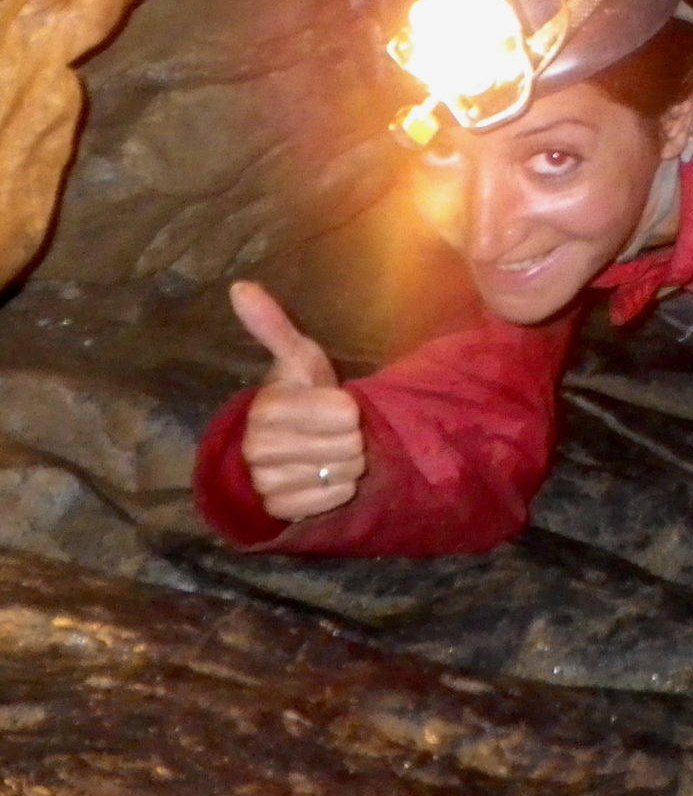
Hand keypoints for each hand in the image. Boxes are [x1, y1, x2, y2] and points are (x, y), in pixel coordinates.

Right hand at [231, 281, 365, 522]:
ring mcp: (267, 481)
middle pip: (349, 444)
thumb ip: (273, 325)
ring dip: (346, 461)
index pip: (345, 412)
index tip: (333, 404)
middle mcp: (260, 447)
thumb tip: (240, 287)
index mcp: (268, 407)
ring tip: (327, 450)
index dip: (349, 408)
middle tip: (330, 430)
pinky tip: (322, 474)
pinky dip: (338, 488)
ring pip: (344, 471)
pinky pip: (334, 498)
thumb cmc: (298, 394)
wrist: (279, 446)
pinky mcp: (280, 509)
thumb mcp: (295, 358)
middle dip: (349, 436)